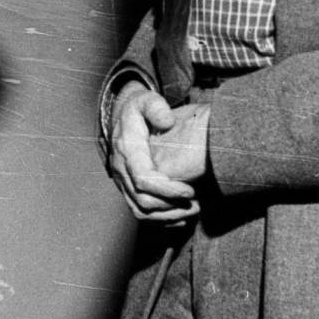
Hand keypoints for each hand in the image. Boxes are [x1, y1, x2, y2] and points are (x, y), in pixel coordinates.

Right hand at [105, 82, 200, 222]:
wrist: (121, 116)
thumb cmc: (140, 109)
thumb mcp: (147, 99)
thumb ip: (157, 107)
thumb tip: (167, 122)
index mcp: (127, 149)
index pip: (144, 179)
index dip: (168, 189)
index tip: (191, 191)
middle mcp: (120, 168)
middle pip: (142, 200)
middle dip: (171, 206)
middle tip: (197, 203)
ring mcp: (121, 180)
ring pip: (140, 210)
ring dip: (167, 216)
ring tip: (192, 211)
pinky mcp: (126, 187)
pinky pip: (139, 211)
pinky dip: (160, 218)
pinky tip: (181, 216)